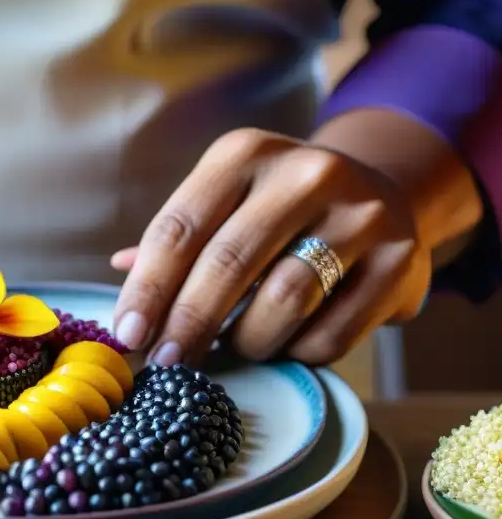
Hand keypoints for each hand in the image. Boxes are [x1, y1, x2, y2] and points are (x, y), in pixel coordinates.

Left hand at [111, 127, 430, 366]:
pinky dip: (296, 353)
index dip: (148, 290)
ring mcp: (361, 214)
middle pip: (228, 264)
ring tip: (235, 347)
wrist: (383, 198)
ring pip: (281, 303)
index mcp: (245, 154)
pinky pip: (329, 335)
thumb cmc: (278, 213)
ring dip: (245, 341)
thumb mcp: (225, 206)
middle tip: (166, 364)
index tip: (127, 337)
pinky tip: (288, 343)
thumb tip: (120, 272)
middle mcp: (306, 173)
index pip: (180, 228)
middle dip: (187, 324)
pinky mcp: (399, 262)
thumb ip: (176, 240)